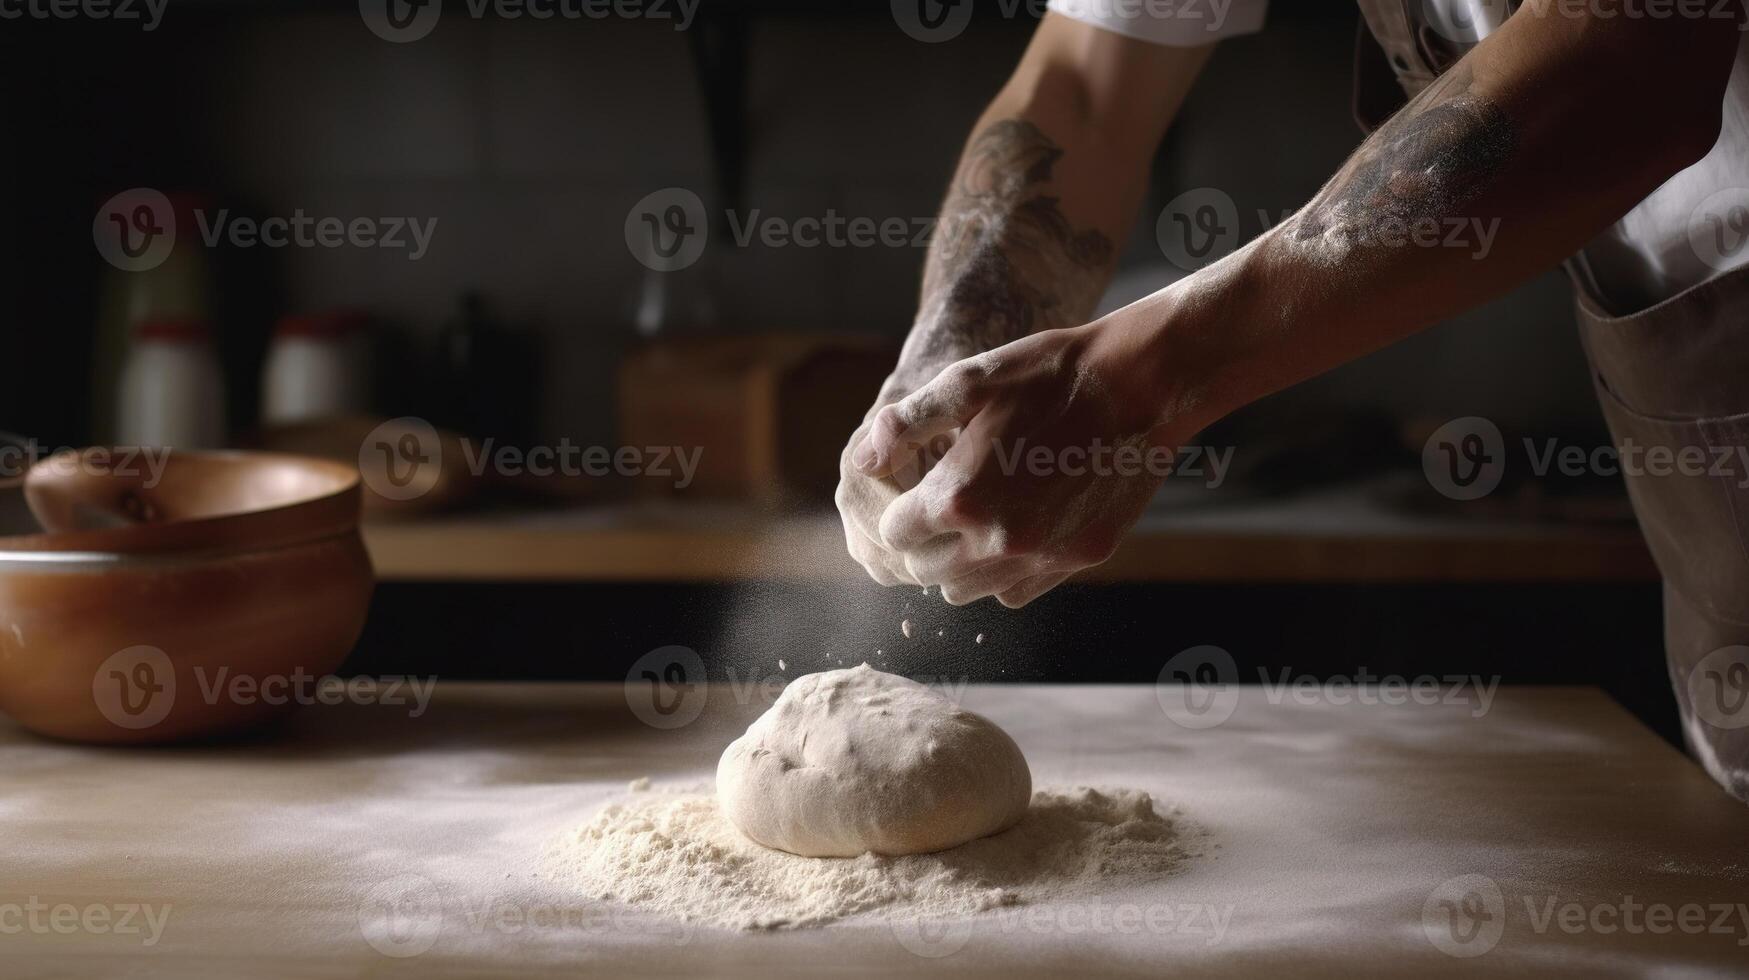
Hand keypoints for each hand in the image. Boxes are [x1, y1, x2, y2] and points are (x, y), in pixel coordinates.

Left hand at [848, 320, 1173, 607]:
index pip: (895, 534)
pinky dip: (1004, 572)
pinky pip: (1016, 591)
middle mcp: (997, 540)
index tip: (911, 492)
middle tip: (940, 507)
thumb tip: (861, 460)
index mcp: (959, 496)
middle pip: (924, 571)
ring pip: (967, 590)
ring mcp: (1042, 556)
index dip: (898, 511)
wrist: (1137, 383)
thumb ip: (905, 426)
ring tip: (975, 520)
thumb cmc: (1047, 374)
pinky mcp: (1078, 559)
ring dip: (958, 563)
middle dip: (922, 541)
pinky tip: (1015, 530)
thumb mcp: (966, 383)